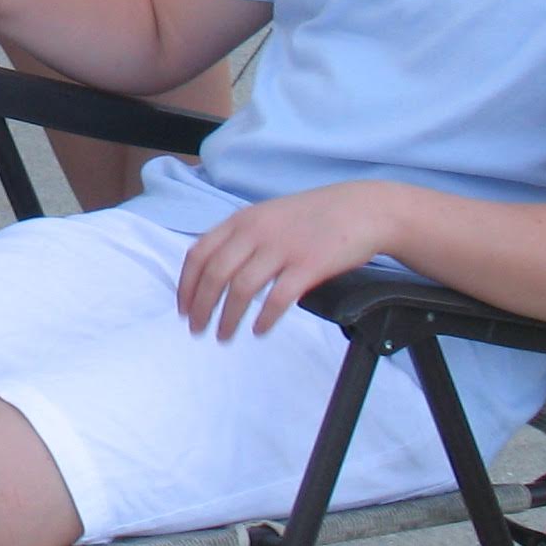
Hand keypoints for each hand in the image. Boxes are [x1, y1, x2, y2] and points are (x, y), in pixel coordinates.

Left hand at [176, 183, 406, 340]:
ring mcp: (282, 248)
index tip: (183, 309)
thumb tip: (216, 272)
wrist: (362, 209)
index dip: (186, 285)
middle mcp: (256, 232)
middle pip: (215, 275)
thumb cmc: (313, 218)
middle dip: (201, 307)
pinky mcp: (308, 265)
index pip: (199, 254)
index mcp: (241, 221)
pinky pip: (278, 298)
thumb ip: (242, 238)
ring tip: (223, 336)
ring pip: (241, 289)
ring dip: (227, 318)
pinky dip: (263, 318)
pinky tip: (258, 331)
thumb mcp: (267, 217)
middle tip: (197, 329)